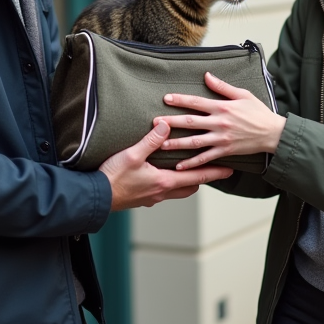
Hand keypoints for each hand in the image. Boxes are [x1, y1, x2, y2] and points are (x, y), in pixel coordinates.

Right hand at [99, 122, 232, 210]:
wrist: (94, 198)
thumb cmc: (113, 177)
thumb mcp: (132, 154)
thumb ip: (151, 140)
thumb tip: (166, 125)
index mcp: (164, 182)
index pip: (197, 177)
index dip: (214, 172)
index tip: (229, 170)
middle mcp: (161, 192)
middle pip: (190, 187)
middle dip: (202, 178)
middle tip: (211, 167)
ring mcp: (151, 197)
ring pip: (177, 191)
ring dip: (185, 182)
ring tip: (188, 169)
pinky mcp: (141, 199)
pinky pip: (163, 191)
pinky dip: (170, 183)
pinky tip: (162, 175)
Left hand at [155, 72, 286, 169]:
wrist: (273, 133)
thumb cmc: (259, 112)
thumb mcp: (243, 94)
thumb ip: (223, 87)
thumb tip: (207, 76)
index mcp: (222, 107)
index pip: (197, 102)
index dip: (180, 100)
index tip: (166, 98)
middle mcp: (219, 123)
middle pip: (191, 122)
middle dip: (171, 123)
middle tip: (154, 123)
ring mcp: (221, 138)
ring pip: (195, 142)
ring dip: (177, 144)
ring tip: (162, 145)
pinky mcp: (225, 151)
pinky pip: (206, 158)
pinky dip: (192, 163)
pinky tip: (180, 166)